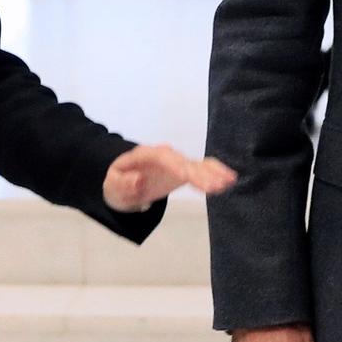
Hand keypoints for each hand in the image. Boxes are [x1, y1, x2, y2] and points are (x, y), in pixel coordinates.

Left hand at [102, 145, 236, 212]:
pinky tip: (230, 179)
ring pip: (197, 165)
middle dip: (200, 172)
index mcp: (146, 155)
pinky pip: (202, 170)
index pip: (163, 157)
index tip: (187, 175)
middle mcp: (165, 156)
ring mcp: (176, 163)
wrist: (123, 182)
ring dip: (212, 172)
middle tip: (216, 185)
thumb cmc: (116, 183)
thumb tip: (138, 179)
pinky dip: (215, 173)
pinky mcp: (185, 172)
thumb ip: (122, 183)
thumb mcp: (111, 186)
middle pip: (184, 161)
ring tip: (229, 181)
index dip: (176, 165)